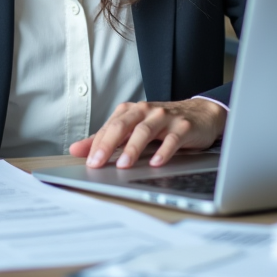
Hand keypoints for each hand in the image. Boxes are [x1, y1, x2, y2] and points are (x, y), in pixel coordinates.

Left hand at [68, 99, 226, 168]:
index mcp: (131, 111)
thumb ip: (106, 138)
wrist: (201, 114)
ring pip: (144, 131)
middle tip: (97, 163)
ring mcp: (165, 118)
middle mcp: (146, 111)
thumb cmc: (163, 123)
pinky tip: (156, 163)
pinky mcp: (183, 127)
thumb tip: (76, 149)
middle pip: (122, 125)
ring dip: (132, 149)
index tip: (87, 161)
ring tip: (123, 165)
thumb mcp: (134, 128)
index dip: (96, 144)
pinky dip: (163, 151)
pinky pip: (172, 139)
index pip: (109, 127)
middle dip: (108, 145)